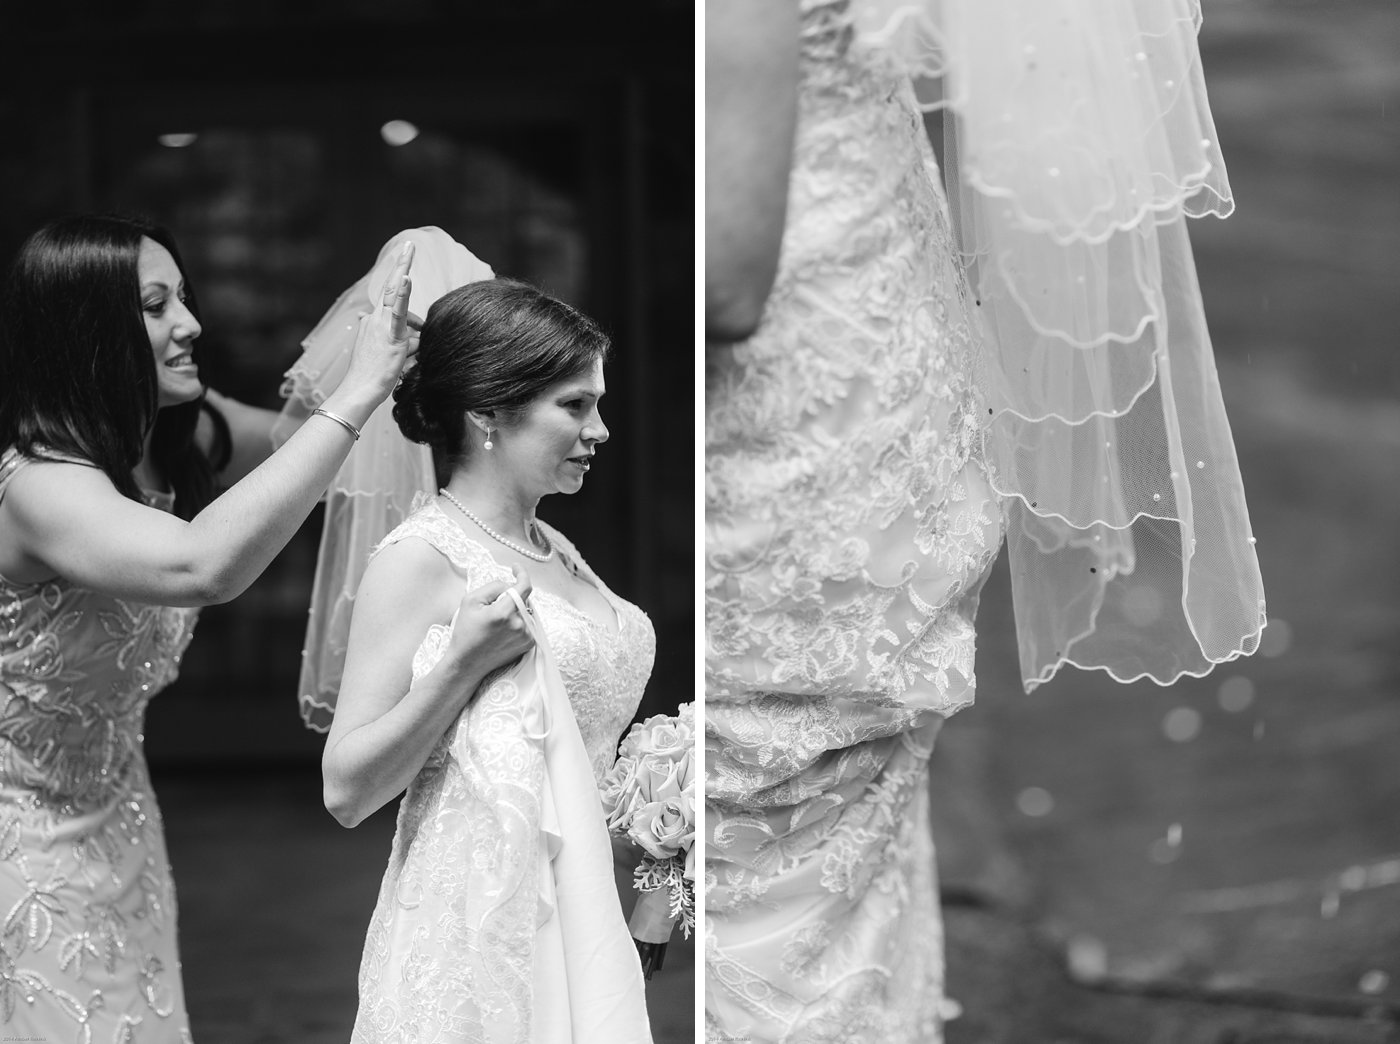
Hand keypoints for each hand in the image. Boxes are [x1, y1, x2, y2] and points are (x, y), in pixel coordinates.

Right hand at [331, 241, 417, 415]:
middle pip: (393, 289)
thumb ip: (391, 338)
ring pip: (405, 312)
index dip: (397, 278)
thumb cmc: (371, 377)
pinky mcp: (392, 334)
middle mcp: (375, 319)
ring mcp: (382, 325)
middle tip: (410, 243)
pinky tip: (407, 277)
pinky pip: (400, 311)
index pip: (390, 298)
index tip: (403, 259)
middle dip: (402, 263)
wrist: (359, 392)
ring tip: (405, 358)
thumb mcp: (384, 352)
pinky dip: (404, 294)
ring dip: (416, 330)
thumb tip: (377, 324)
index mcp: (373, 322)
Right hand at [446, 567, 536, 681]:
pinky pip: (528, 623)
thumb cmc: (465, 632)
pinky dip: (518, 620)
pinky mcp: (528, 644)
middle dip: (510, 597)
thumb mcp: (470, 601)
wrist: (467, 663)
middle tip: (492, 607)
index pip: (523, 587)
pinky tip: (503, 630)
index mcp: (503, 613)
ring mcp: (526, 636)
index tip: (515, 568)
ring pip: (525, 610)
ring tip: (496, 623)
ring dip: (514, 609)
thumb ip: (493, 587)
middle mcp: (518, 625)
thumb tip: (509, 585)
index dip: (521, 574)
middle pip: (523, 598)